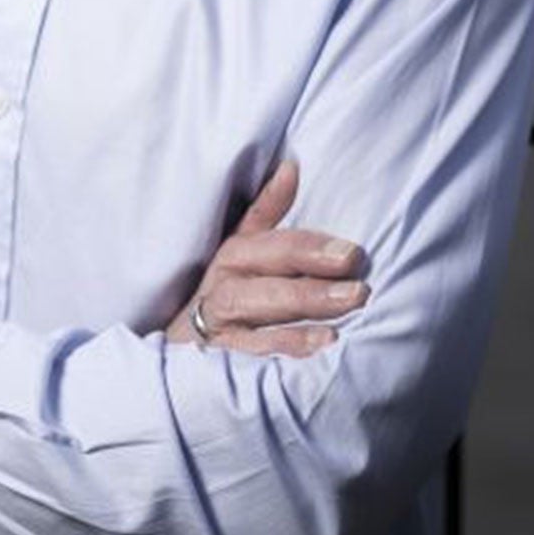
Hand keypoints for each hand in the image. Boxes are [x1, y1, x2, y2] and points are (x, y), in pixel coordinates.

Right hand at [163, 160, 368, 356]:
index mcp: (233, 259)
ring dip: (291, 330)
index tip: (352, 255)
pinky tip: (306, 368)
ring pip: (248, 330)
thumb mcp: (240, 249)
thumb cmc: (222, 291)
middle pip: (260, 289)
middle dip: (307, 291)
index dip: (308, 250)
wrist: (175, 348)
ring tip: (335, 336)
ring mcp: (214, 333)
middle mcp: (220, 292)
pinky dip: (271, 366)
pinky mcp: (213, 368)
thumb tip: (292, 166)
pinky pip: (241, 367)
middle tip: (358, 293)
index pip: (270, 249)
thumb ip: (266, 211)